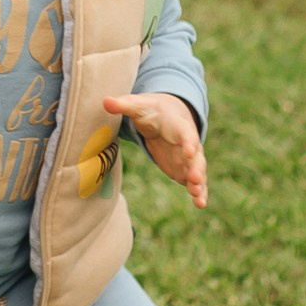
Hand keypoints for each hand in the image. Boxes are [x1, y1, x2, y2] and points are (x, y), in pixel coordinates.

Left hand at [101, 89, 207, 207]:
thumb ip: (124, 105)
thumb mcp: (138, 105)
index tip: (189, 152)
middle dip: (196, 168)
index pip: (186, 134)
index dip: (188, 143)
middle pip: (195, 156)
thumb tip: (105, 101)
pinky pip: (194, 182)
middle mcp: (189, 143)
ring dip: (198, 184)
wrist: (164, 116)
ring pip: (197, 172)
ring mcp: (188, 159)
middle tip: (195, 179)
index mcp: (179, 126)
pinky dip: (198, 193)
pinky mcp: (184, 170)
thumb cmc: (151, 110)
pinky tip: (200, 204)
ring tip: (198, 198)